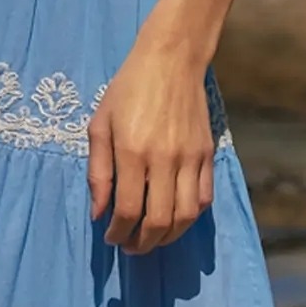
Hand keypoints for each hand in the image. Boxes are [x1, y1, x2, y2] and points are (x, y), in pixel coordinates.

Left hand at [87, 35, 214, 252]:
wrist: (171, 59)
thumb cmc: (128, 90)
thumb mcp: (99, 125)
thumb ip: (98, 172)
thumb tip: (98, 213)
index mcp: (132, 152)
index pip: (127, 210)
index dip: (118, 233)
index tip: (111, 238)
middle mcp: (165, 159)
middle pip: (159, 221)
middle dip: (143, 243)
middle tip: (130, 246)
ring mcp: (191, 158)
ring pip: (186, 216)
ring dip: (168, 236)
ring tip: (153, 239)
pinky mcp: (208, 154)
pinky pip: (205, 198)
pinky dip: (191, 216)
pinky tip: (175, 217)